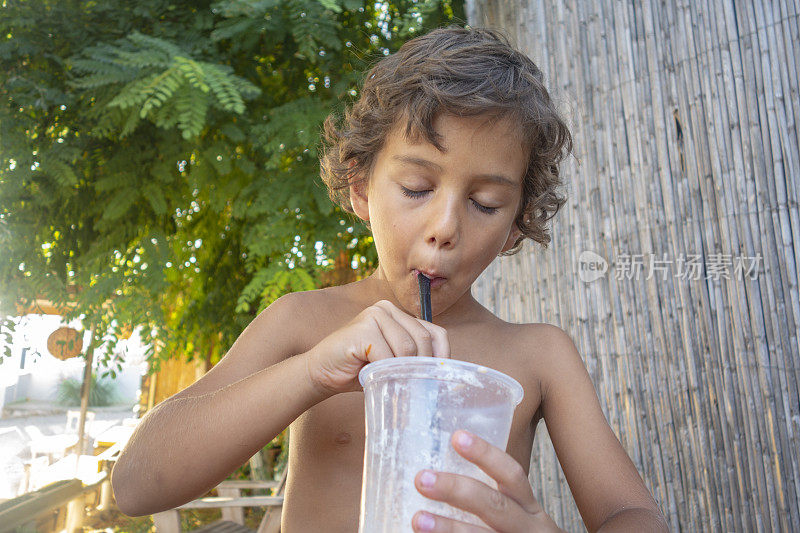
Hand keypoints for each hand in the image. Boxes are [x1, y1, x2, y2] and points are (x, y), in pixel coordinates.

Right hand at [305, 299, 449, 394]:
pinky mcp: (362, 329)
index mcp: (398, 314)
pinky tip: (374, 378)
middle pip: (423, 339)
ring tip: (391, 382)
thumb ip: (413, 357)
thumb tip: (442, 373)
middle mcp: (386, 309)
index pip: (435, 333)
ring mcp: (374, 315)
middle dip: (421, 367)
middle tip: (414, 388)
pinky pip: (387, 355)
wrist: (320, 373)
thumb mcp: (393, 361)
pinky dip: (384, 372)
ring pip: (407, 348)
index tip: (437, 378)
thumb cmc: (358, 370)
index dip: (441, 357)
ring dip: (401, 371)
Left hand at [412, 430, 561, 531]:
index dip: (486, 455)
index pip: (512, 475)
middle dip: (456, 491)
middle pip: (494, 505)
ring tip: (418, 519)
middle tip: (422, 479)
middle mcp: (527, 528)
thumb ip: (491, 499)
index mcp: (529, 509)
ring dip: (448, 528)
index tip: (457, 437)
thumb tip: (441, 476)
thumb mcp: (520, 517)